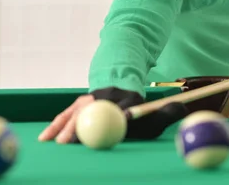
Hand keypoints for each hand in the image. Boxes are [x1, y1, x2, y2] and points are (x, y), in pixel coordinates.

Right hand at [38, 87, 187, 143]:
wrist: (119, 86)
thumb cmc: (136, 109)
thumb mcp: (153, 112)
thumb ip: (167, 112)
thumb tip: (181, 107)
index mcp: (124, 98)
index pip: (120, 109)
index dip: (117, 117)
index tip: (112, 126)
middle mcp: (103, 98)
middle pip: (91, 112)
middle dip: (80, 126)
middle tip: (72, 143)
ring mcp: (88, 100)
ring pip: (75, 113)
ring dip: (64, 127)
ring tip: (54, 142)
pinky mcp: (78, 104)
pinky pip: (66, 115)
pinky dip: (57, 125)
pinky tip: (47, 137)